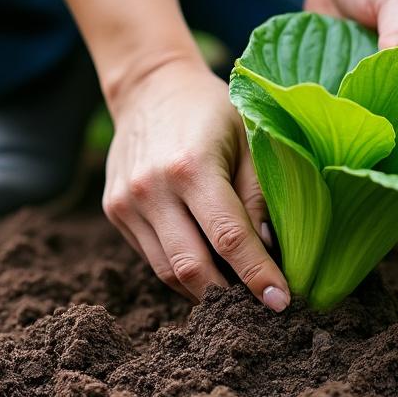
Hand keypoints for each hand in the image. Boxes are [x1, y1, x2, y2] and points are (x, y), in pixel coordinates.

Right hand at [102, 55, 289, 310]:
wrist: (150, 88)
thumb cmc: (212, 111)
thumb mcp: (249, 136)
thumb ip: (259, 193)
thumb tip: (272, 251)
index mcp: (190, 167)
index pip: (228, 238)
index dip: (257, 276)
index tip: (282, 302)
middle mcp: (151, 189)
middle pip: (192, 268)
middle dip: (229, 297)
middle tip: (262, 308)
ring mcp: (127, 203)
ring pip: (168, 272)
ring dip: (206, 292)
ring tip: (239, 295)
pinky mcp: (116, 212)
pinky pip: (153, 258)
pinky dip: (183, 274)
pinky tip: (210, 272)